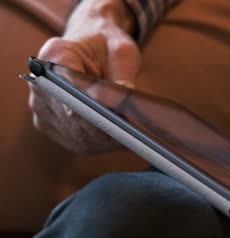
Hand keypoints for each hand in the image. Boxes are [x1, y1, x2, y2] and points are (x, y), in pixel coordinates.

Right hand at [29, 0, 139, 154]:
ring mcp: (44, 109)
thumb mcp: (121, 52)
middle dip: (105, 127)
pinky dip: (105, 144)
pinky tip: (126, 142)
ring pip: (78, 136)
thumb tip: (120, 106)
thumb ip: (121, 77)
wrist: (92, 49)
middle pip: (73, 117)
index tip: (112, 116)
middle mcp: (41, 84)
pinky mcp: (54, 127)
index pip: (70, 85)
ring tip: (135, 140)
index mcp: (55, 55)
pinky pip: (80, 143)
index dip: (91, 105)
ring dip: (108, 140)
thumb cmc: (108, 47)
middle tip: (134, 134)